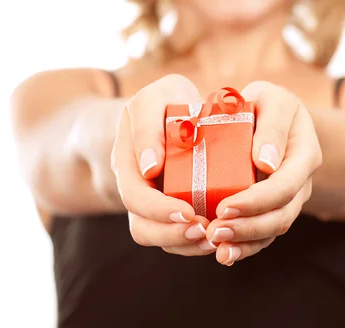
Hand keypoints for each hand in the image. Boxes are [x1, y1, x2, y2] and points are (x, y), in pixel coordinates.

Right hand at [111, 74, 217, 255]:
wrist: (169, 107)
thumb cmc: (164, 99)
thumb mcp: (154, 98)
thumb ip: (148, 125)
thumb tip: (150, 168)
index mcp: (127, 161)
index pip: (135, 196)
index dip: (159, 210)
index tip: (189, 212)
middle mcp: (135, 186)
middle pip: (143, 227)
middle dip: (173, 234)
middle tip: (206, 232)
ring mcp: (152, 199)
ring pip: (159, 237)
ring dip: (185, 244)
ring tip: (214, 239)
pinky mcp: (172, 207)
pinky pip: (176, 235)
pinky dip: (195, 242)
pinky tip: (217, 236)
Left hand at [205, 81, 321, 265]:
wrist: (273, 114)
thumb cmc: (268, 102)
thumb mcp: (272, 98)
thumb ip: (272, 124)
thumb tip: (265, 163)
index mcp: (304, 154)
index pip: (285, 185)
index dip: (256, 200)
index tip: (225, 206)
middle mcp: (301, 181)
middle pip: (281, 215)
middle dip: (248, 227)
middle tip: (214, 231)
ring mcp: (290, 198)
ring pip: (273, 229)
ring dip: (245, 241)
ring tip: (216, 245)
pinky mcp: (274, 207)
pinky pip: (265, 233)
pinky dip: (247, 246)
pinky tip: (225, 254)